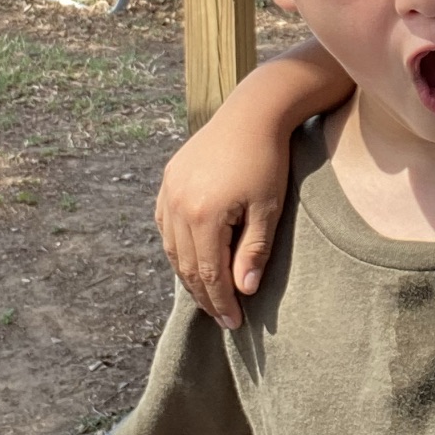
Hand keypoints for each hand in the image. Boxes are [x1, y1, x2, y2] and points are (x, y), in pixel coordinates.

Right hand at [155, 42, 354, 327]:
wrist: (253, 112)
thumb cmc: (268, 161)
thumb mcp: (268, 209)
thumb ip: (254, 251)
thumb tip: (244, 290)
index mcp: (203, 215)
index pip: (209, 273)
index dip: (221, 302)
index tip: (234, 323)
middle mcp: (178, 205)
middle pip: (187, 264)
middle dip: (205, 294)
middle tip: (222, 316)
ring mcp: (169, 190)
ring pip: (173, 247)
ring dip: (189, 273)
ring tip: (208, 294)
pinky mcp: (169, 178)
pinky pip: (166, 223)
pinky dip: (178, 246)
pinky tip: (192, 258)